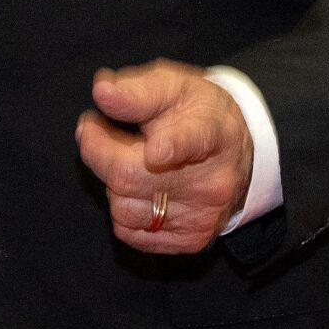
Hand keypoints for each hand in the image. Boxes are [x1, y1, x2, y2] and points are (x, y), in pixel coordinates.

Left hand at [75, 60, 252, 255]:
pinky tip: (137, 187)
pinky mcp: (191, 240)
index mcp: (212, 132)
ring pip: (123, 208)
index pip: (193, 139)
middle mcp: (212, 181)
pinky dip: (122, 208)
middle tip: (94, 128)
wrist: (234, 152)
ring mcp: (202, 216)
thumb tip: (102, 92)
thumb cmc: (196, 114)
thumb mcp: (174, 87)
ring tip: (124, 158)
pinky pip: (130, 232)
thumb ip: (137, 91)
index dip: (172, 146)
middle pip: (132, 176)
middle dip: (98, 151)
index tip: (155, 151)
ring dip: (110, 182)